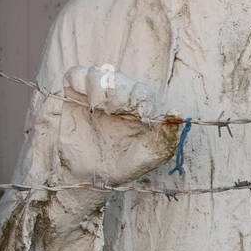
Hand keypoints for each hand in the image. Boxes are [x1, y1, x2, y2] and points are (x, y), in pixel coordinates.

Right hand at [56, 65, 181, 185]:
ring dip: (100, 87)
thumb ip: (167, 137)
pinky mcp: (73, 96)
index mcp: (139, 107)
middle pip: (119, 79)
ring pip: (98, 73)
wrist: (91, 177)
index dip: (140, 99)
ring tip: (101, 109)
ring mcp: (95, 96)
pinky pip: (75, 75)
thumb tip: (177, 112)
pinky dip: (81, 81)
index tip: (139, 115)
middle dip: (119, 94)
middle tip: (115, 111)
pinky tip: (87, 102)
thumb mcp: (150, 155)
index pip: (142, 91)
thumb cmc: (125, 166)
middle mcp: (118, 98)